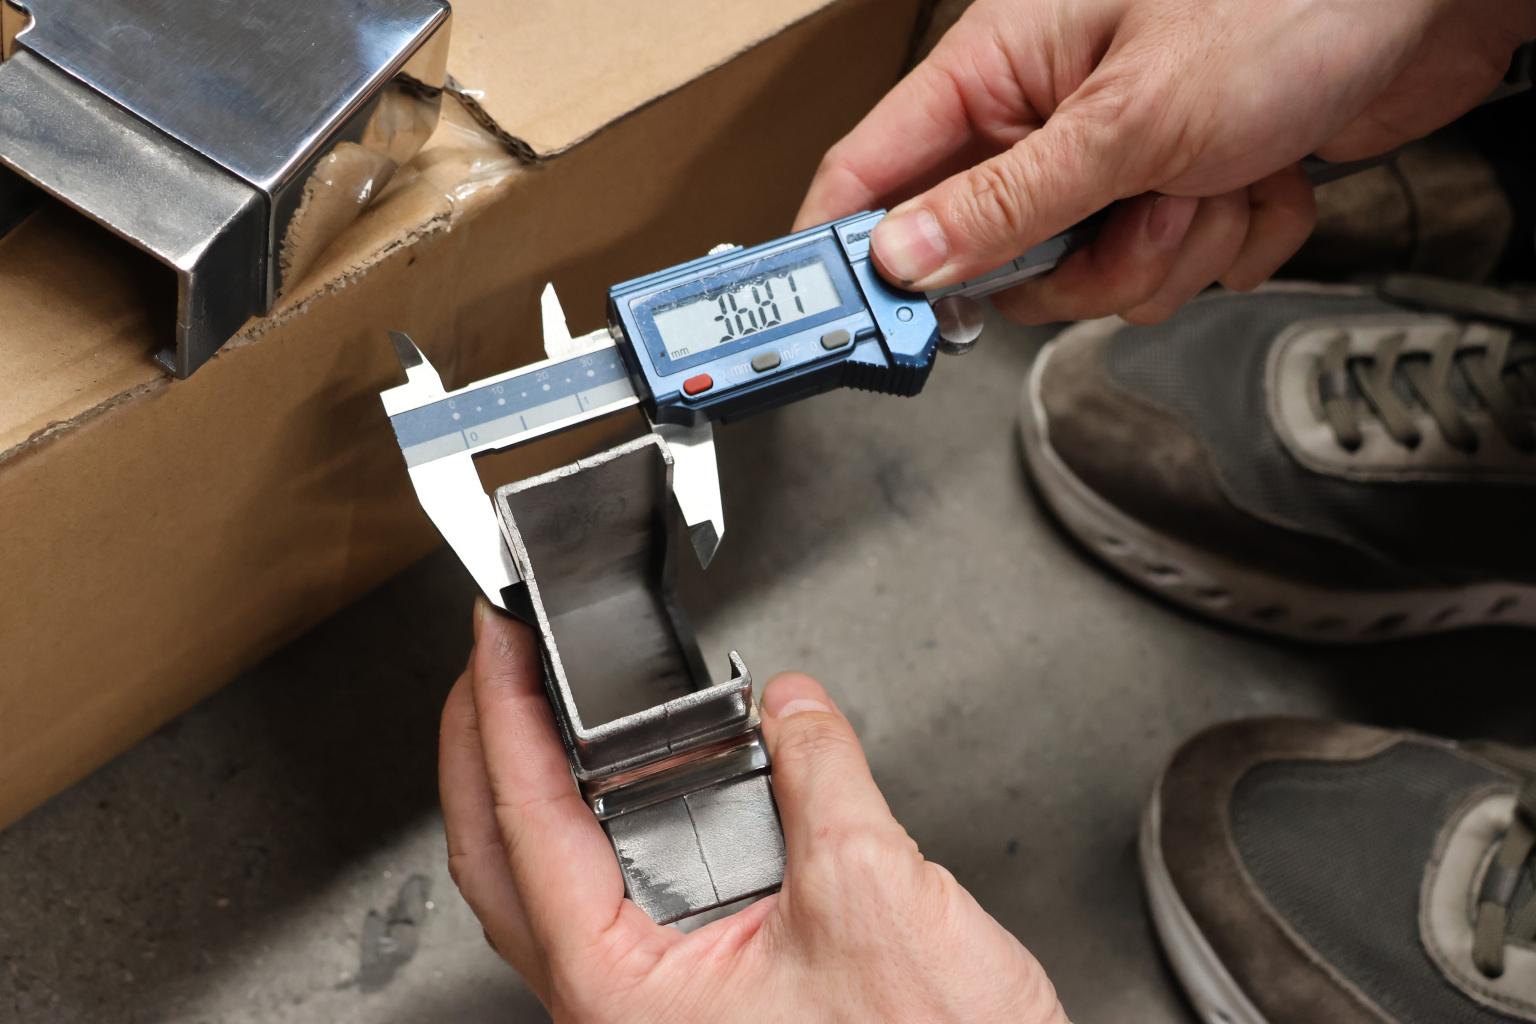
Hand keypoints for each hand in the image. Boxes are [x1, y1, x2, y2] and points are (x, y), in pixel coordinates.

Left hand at [440, 598, 1068, 1022]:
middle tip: (493, 665)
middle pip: (502, 861)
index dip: (504, 717)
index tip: (496, 647)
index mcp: (619, 991)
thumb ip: (821, 775)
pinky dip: (608, 834)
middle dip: (487, 751)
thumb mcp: (872, 890)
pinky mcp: (691, 1008)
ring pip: (550, 890)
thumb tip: (796, 710)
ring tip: (544, 711)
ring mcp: (647, 1013)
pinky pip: (617, 909)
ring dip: (539, 793)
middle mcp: (613, 1010)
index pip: (526, 824)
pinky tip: (640, 792)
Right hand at [797, 0, 1535, 323]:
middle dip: (1077, 265)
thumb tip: (903, 260)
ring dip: (1169, 251)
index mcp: (999, 71)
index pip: (873, 172)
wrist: (1432, 0)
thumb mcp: (1129, 119)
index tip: (854, 322)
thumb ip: (1006, 203)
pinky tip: (1263, 176)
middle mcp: (1047, 119)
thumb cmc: (1287, 3)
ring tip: (1218, 179)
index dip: (851, 250)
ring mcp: (1116, 160)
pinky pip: (1170, 269)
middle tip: (1131, 217)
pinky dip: (1229, 242)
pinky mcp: (1182, 190)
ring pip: (1090, 278)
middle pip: (993, 256)